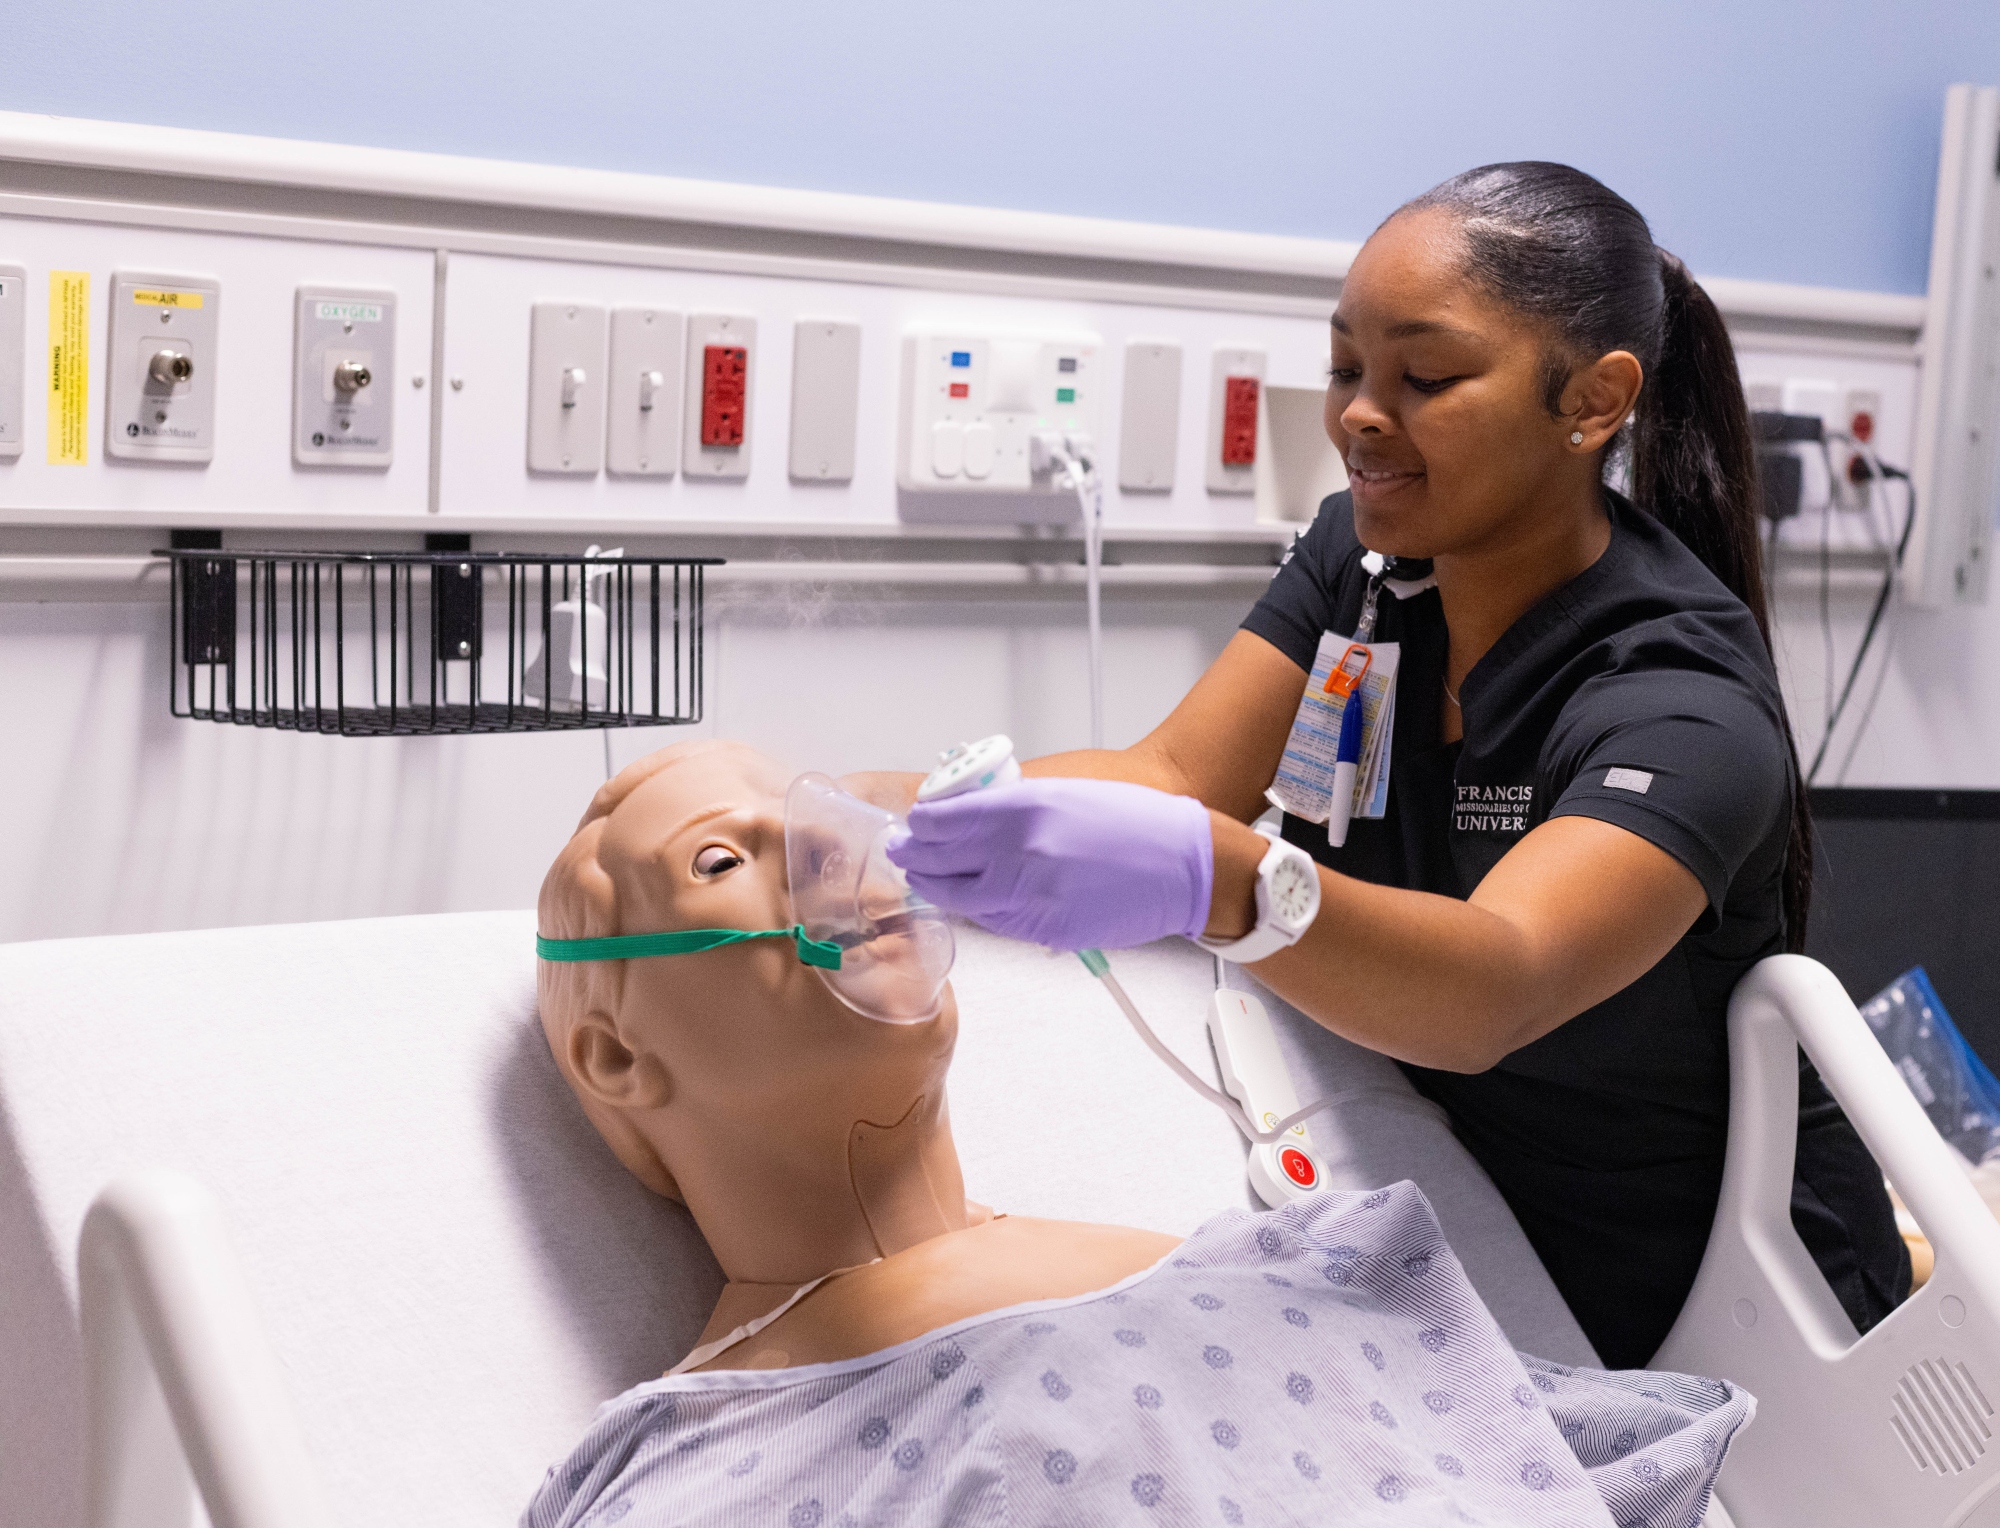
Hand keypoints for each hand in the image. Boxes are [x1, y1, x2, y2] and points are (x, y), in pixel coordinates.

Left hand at [885, 778, 1212, 949]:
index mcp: (1026, 809)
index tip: (913, 825)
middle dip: (917, 858)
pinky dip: (980, 910)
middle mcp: (1023, 853)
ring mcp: (1034, 897)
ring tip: (930, 877)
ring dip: (940, 887)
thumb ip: (1013, 803)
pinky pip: (998, 923)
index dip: (921, 826)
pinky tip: (975, 899)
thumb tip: (966, 814)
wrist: (1186, 864)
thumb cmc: (1136, 821)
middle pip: (942, 863)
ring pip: (963, 900)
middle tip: (906, 853)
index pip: (945, 821)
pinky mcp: (1048, 930)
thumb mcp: (1065, 791)